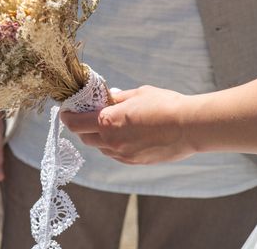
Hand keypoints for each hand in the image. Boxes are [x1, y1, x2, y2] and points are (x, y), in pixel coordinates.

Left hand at [60, 86, 194, 164]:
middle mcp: (111, 141)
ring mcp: (123, 154)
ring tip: (109, 124)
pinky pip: (116, 154)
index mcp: (106, 122)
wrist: (190, 127)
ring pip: (100, 148)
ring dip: (98, 137)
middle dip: (82, 127)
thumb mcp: (138, 94)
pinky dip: (113, 145)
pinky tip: (125, 134)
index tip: (66, 111)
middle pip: (85, 138)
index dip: (67, 117)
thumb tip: (109, 97)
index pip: (75, 124)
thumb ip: (118, 98)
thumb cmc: (164, 105)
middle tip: (87, 115)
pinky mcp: (135, 162)